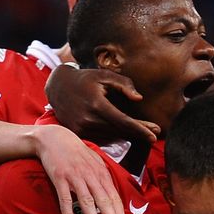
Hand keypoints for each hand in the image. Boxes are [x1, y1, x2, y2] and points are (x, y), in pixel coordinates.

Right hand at [33, 124, 126, 213]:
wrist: (55, 138)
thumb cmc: (76, 151)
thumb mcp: (94, 160)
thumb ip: (102, 175)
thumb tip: (111, 190)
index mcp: (100, 172)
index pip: (113, 195)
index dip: (120, 212)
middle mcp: (90, 175)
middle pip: (104, 200)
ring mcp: (75, 177)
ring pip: (87, 202)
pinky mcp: (60, 179)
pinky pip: (65, 200)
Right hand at [45, 65, 159, 141]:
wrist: (58, 87)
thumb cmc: (86, 79)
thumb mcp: (105, 75)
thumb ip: (124, 84)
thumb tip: (138, 98)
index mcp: (97, 105)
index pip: (123, 121)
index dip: (140, 129)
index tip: (155, 134)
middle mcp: (88, 120)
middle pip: (120, 131)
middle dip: (138, 132)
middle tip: (156, 133)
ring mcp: (81, 129)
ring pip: (111, 136)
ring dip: (127, 134)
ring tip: (143, 130)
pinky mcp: (78, 134)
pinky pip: (101, 137)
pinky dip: (113, 135)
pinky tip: (124, 131)